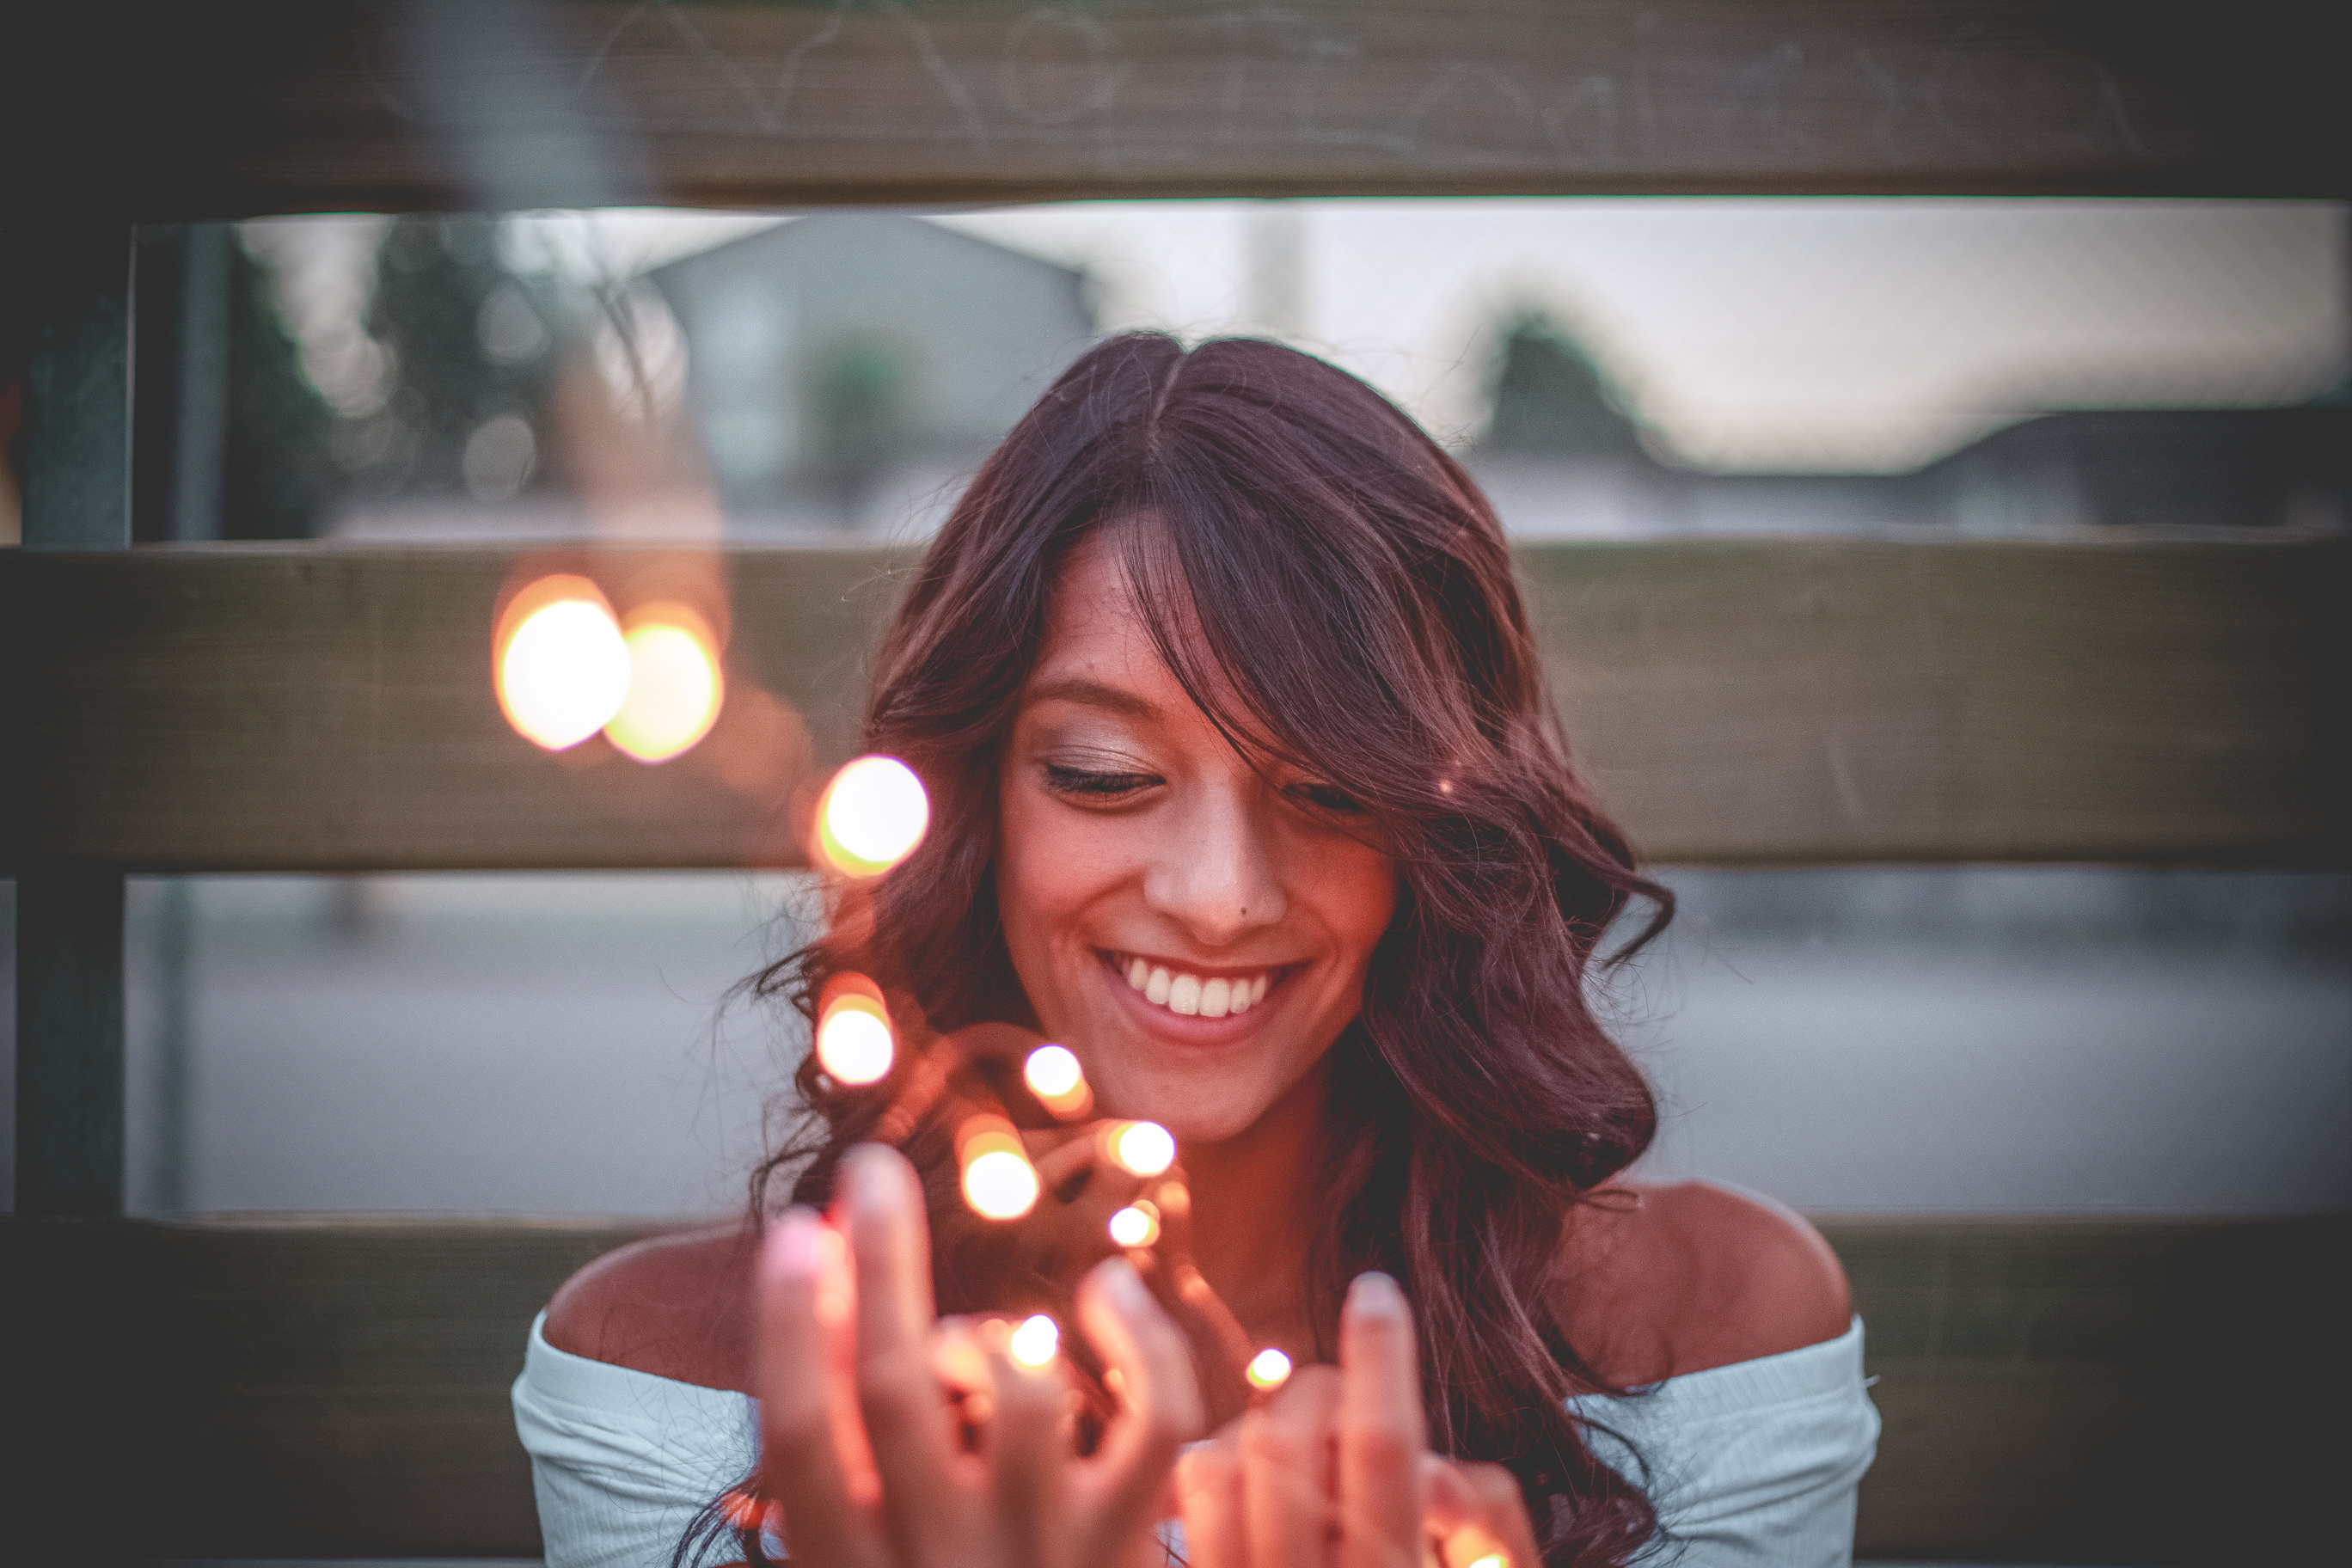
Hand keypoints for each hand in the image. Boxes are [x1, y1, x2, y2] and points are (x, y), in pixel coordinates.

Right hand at [754, 1143, 1205, 1567]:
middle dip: (882, 1261)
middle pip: (900, 1383)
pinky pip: (1154, 1419)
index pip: (799, 1433)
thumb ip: (819, 1497)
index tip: (793, 1231)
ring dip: (991, 1328)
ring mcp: (1044, 1554)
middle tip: (869, 1168)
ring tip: (967, 1330)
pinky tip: (1111, 1288)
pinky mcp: (1128, 1547)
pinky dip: (1141, 1338)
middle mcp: (940, 1561)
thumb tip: (793, 1343)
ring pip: (1024, 1391)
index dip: (790, 1324)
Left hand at [1174, 1272, 1544, 1567]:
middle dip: (1316, 1387)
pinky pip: (1193, 1501)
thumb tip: (1442, 1466)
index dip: (1381, 1356)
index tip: (1377, 1292)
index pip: (1382, 1449)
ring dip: (1264, 1427)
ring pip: (1230, 1459)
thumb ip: (1485, 1530)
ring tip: (1296, 1439)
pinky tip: (1239, 1479)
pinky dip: (1213, 1467)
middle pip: (1293, 1441)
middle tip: (1340, 1383)